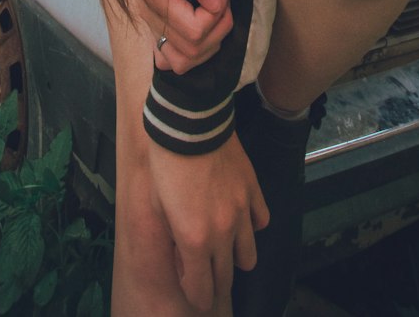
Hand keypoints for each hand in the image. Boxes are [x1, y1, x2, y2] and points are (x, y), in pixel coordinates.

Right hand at [136, 0, 233, 74]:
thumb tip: (214, 2)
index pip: (195, 29)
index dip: (219, 12)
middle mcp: (150, 18)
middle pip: (193, 48)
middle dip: (219, 25)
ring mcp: (151, 26)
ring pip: (184, 61)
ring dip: (210, 42)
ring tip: (217, 13)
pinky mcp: (156, 30)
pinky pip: (174, 60)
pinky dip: (195, 52)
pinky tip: (204, 28)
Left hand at [148, 133, 268, 311]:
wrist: (187, 123)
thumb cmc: (164, 162)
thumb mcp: (157, 206)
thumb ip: (173, 238)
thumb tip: (181, 255)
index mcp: (194, 239)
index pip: (202, 288)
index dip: (196, 295)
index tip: (193, 292)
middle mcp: (222, 231)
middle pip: (226, 278)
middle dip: (214, 284)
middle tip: (205, 277)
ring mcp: (241, 211)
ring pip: (248, 256)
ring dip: (235, 259)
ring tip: (223, 250)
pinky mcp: (251, 190)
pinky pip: (261, 221)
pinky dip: (252, 226)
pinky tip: (239, 220)